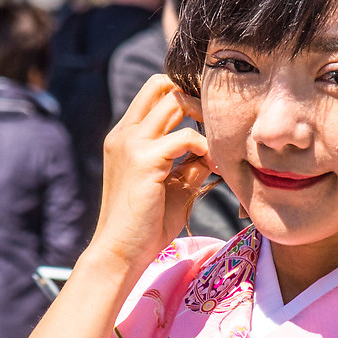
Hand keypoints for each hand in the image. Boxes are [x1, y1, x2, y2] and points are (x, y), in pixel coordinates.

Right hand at [86, 75, 211, 282]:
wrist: (121, 252)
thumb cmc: (145, 225)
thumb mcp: (172, 186)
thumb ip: (189, 163)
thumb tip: (214, 150)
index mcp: (126, 136)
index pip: (154, 92)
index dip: (182, 95)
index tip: (207, 117)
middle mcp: (125, 133)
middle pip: (163, 85)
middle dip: (195, 97)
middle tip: (216, 123)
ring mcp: (132, 143)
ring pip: (174, 101)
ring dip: (203, 117)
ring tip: (216, 145)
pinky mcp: (145, 159)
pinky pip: (187, 137)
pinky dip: (205, 147)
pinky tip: (213, 166)